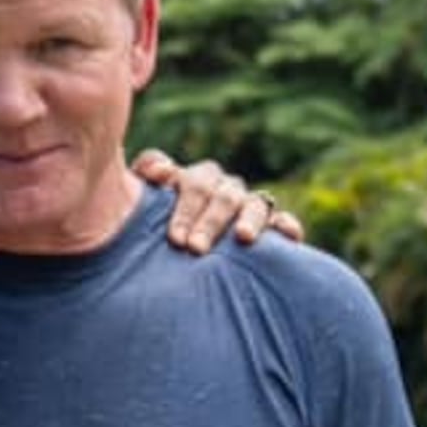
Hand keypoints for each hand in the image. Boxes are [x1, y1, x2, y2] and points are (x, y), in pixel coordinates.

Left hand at [133, 148, 305, 250]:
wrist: (172, 257)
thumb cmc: (151, 231)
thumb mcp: (137, 206)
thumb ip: (143, 177)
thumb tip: (160, 169)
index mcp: (196, 181)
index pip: (194, 182)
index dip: (186, 205)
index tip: (175, 238)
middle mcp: (225, 190)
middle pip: (224, 195)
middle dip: (210, 221)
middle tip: (195, 248)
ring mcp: (248, 207)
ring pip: (255, 203)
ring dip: (249, 218)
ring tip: (242, 237)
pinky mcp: (270, 227)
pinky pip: (282, 221)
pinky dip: (286, 225)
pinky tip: (289, 234)